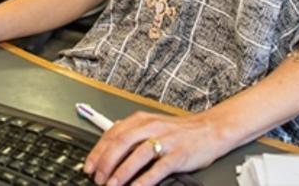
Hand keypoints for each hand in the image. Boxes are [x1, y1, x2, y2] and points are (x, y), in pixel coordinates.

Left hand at [84, 111, 226, 185]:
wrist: (210, 129)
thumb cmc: (179, 131)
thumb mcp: (152, 126)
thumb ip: (132, 135)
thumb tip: (109, 151)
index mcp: (142, 120)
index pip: (113, 133)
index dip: (98, 151)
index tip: (88, 166)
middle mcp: (151, 127)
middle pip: (121, 142)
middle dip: (106, 162)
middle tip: (98, 178)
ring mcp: (165, 140)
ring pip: (138, 154)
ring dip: (121, 172)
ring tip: (111, 185)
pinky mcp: (178, 155)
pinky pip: (158, 168)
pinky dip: (144, 180)